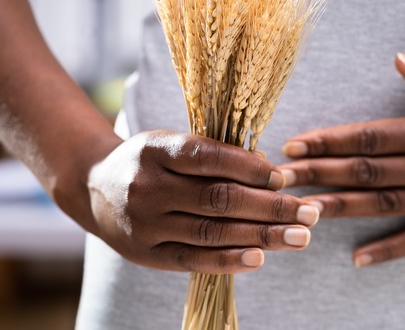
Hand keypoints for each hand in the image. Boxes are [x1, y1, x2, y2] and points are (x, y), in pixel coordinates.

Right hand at [87, 130, 319, 273]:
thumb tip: (269, 170)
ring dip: (262, 235)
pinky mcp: (147, 254)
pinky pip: (193, 259)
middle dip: (270, 207)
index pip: (208, 158)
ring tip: (300, 237)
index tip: (283, 176)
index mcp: (155, 149)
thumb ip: (214, 155)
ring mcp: (144, 224)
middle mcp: (147, 187)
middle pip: (218, 199)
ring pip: (211, 231)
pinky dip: (229, 259)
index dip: (249, 168)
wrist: (94, 189)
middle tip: (310, 212)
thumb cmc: (150, 162)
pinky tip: (260, 257)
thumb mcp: (172, 144)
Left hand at [279, 53, 404, 267]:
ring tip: (301, 212)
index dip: (330, 141)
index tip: (295, 142)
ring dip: (340, 209)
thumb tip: (397, 60)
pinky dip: (389, 250)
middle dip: (318, 174)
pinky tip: (358, 258)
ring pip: (385, 207)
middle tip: (278, 178)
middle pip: (368, 174)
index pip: (372, 138)